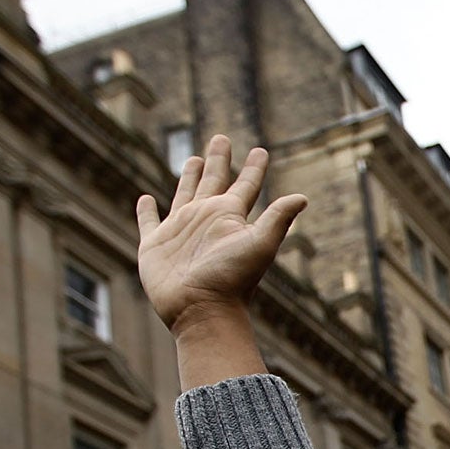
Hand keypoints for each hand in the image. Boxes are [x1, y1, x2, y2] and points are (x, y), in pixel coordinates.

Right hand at [137, 135, 307, 333]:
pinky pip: (149, 223)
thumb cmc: (233, 280)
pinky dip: (146, 211)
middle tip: (222, 138)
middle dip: (219, 160)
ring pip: (184, 195)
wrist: (202, 310)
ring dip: (189, 177)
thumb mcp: (260, 244)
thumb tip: (303, 197)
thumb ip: (278, 218)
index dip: (254, 168)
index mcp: (230, 217)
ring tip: (194, 159)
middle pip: (214, 182)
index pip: (246, 186)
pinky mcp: (155, 245)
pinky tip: (146, 199)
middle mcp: (207, 220)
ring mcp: (180, 232)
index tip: (261, 150)